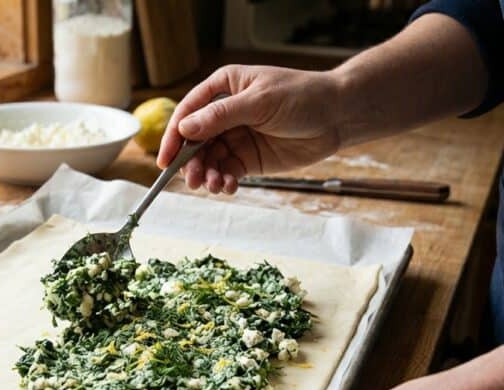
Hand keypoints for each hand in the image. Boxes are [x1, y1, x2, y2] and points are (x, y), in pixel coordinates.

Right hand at [157, 65, 343, 193]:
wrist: (337, 115)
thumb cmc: (301, 96)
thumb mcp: (259, 102)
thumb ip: (221, 116)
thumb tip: (184, 128)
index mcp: (223, 88)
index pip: (188, 112)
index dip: (173, 136)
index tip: (165, 159)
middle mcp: (224, 113)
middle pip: (194, 141)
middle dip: (191, 162)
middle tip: (193, 180)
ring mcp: (235, 136)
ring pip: (209, 160)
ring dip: (207, 175)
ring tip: (214, 186)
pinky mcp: (248, 158)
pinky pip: (226, 172)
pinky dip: (223, 182)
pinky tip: (228, 187)